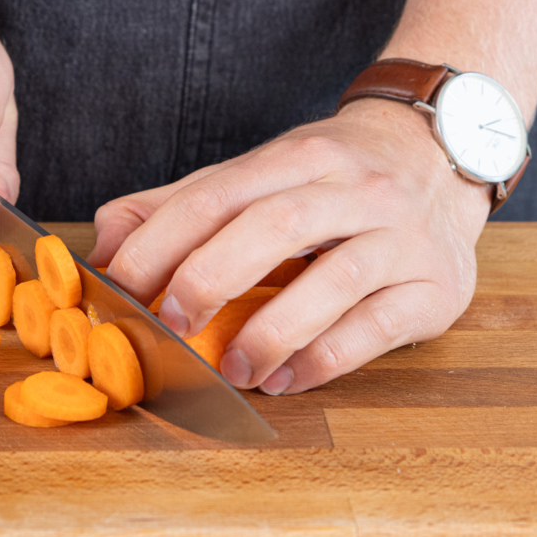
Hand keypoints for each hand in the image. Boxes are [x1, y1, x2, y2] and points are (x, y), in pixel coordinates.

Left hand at [89, 98, 490, 393]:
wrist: (438, 157)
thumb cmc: (329, 179)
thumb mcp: (257, 173)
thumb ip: (178, 206)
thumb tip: (99, 249)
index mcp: (295, 158)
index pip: (216, 193)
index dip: (160, 242)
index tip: (118, 286)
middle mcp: (352, 188)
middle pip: (274, 226)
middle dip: (209, 279)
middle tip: (170, 329)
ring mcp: (401, 236)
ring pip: (333, 280)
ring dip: (271, 332)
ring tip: (232, 372)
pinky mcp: (435, 286)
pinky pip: (378, 326)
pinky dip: (325, 358)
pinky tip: (286, 379)